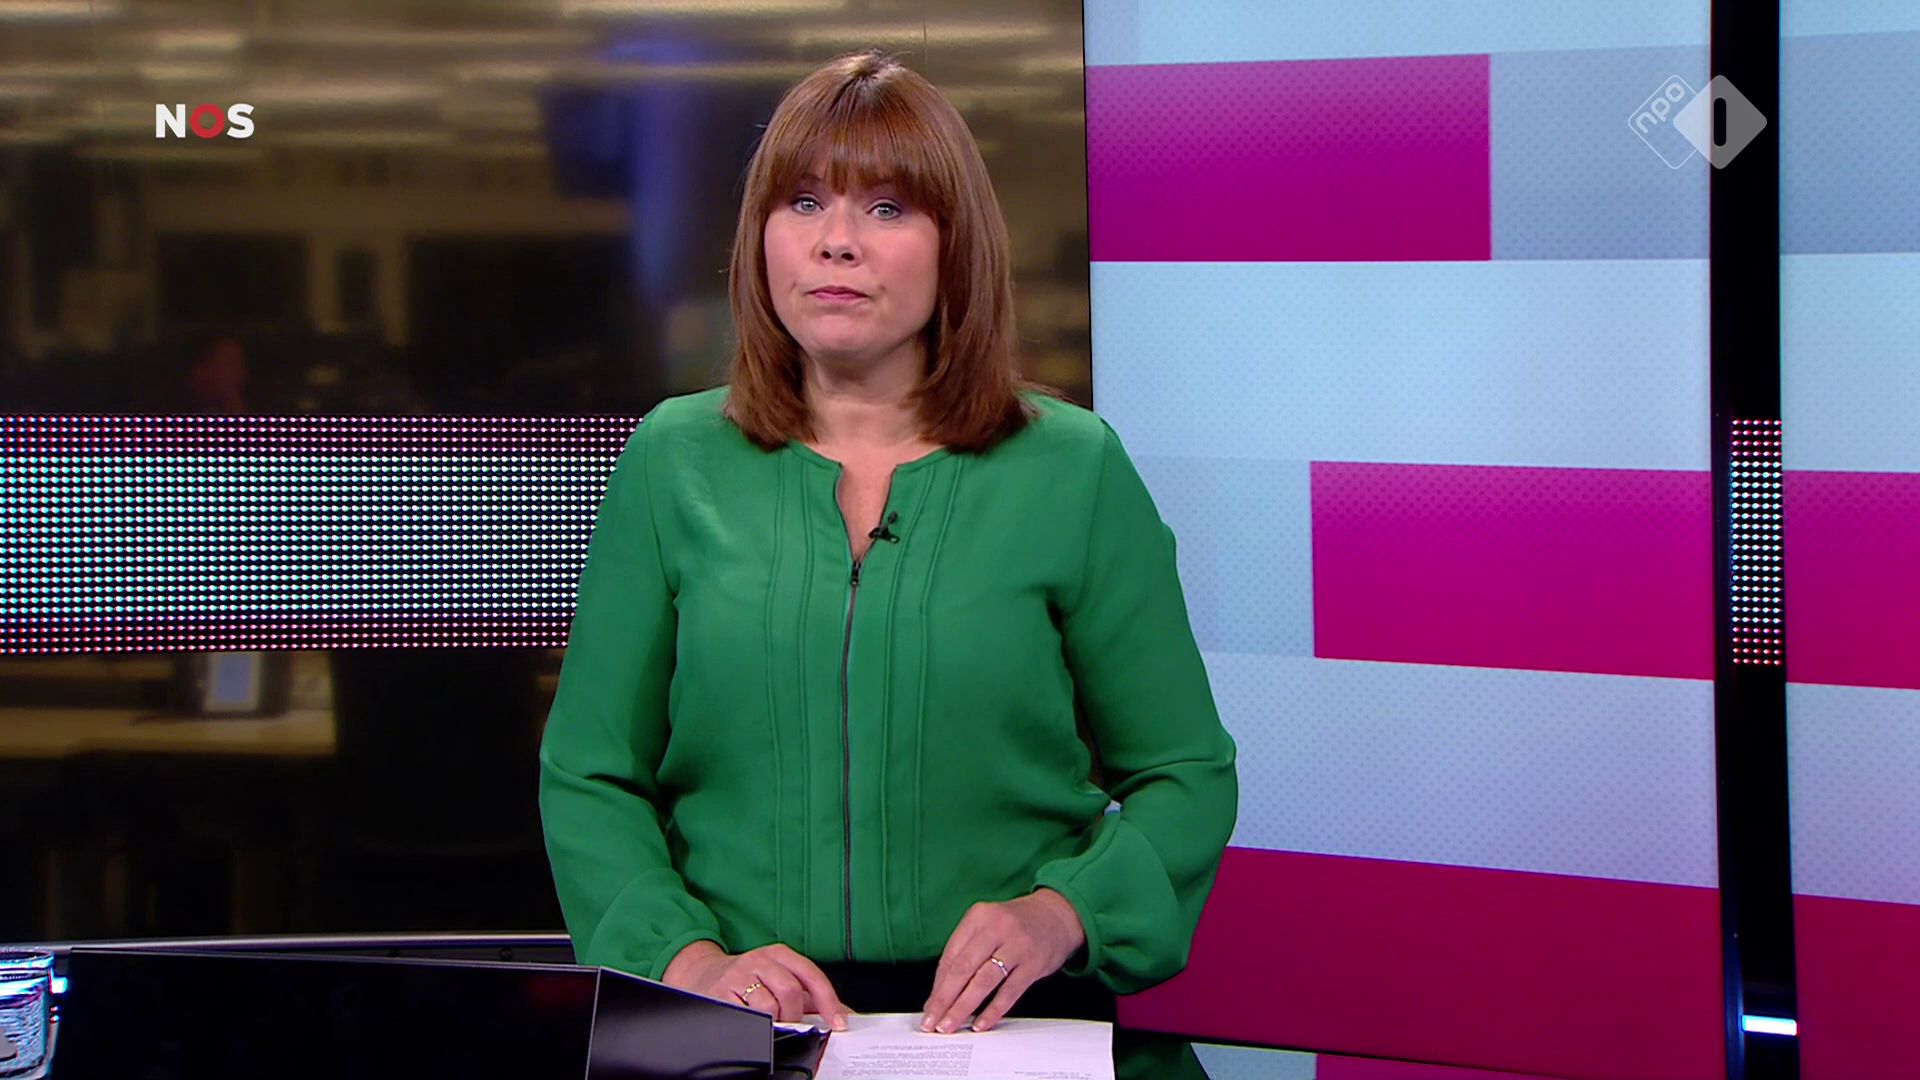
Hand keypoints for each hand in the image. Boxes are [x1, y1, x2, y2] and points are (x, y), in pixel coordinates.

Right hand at [662, 940, 847, 1029]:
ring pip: (769, 1005)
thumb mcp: (778, 978)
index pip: (811, 975)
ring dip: (775, 1022)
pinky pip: (746, 1016)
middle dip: (796, 1016)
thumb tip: (843, 1015)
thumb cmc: (747, 979)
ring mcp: (739, 974)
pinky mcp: (720, 992)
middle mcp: (760, 959)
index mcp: (779, 954)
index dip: (828, 1001)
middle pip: (791, 992)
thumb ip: (810, 996)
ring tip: (770, 1022)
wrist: (702, 973)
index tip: (838, 1023)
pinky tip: (753, 1022)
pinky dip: (756, 1026)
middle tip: (792, 1025)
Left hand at [919, 889, 1086, 1033]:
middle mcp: (996, 927)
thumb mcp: (987, 926)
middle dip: (944, 999)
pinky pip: (1010, 991)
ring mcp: (1016, 945)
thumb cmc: (1015, 925)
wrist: (1056, 916)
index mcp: (978, 916)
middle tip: (932, 1021)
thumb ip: (965, 953)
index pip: (950, 956)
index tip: (928, 1008)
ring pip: (983, 981)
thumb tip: (940, 992)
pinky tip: (981, 1023)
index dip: (937, 986)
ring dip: (963, 1007)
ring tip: (950, 1024)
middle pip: (962, 969)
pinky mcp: (1034, 963)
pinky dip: (993, 1010)